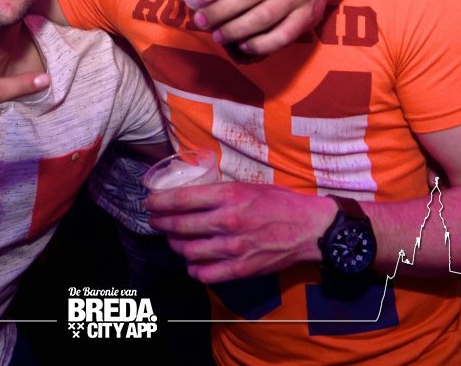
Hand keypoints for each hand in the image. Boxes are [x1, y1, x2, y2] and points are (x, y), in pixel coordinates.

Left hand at [146, 182, 327, 282]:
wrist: (310, 229)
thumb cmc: (281, 204)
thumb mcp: (249, 187)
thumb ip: (221, 193)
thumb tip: (193, 196)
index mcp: (229, 196)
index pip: (182, 199)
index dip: (159, 202)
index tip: (150, 202)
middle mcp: (227, 221)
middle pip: (180, 225)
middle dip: (161, 223)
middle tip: (156, 220)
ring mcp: (233, 248)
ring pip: (188, 251)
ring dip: (175, 245)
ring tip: (173, 240)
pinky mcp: (240, 269)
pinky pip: (205, 273)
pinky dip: (193, 268)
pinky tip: (192, 262)